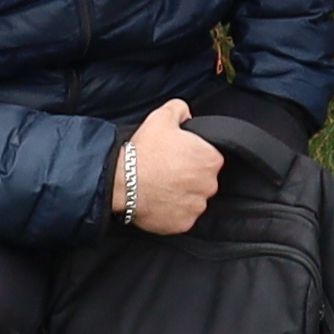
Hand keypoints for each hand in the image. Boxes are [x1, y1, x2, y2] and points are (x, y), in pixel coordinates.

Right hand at [111, 98, 221, 233]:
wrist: (123, 181)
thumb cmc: (144, 151)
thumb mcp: (162, 117)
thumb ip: (180, 109)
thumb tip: (186, 114)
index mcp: (211, 159)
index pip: (210, 157)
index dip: (193, 156)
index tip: (178, 157)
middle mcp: (209, 185)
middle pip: (204, 180)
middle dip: (189, 176)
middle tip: (168, 171)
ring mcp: (196, 206)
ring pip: (194, 199)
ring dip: (182, 194)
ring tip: (162, 187)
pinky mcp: (183, 224)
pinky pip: (182, 216)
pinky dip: (173, 211)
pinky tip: (159, 200)